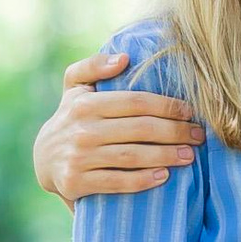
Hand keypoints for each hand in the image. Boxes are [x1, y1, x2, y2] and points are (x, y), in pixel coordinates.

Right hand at [32, 52, 207, 204]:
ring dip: (166, 156)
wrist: (42, 159)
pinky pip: (117, 182)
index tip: (190, 112)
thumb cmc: (71, 118)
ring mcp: (78, 157)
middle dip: (175, 132)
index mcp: (85, 103)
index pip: (136, 102)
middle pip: (140, 129)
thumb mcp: (74, 87)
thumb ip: (93, 66)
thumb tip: (124, 58)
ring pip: (132, 156)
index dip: (167, 106)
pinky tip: (164, 176)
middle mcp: (81, 129)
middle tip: (198, 136)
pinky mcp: (77, 183)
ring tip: (189, 156)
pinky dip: (143, 180)